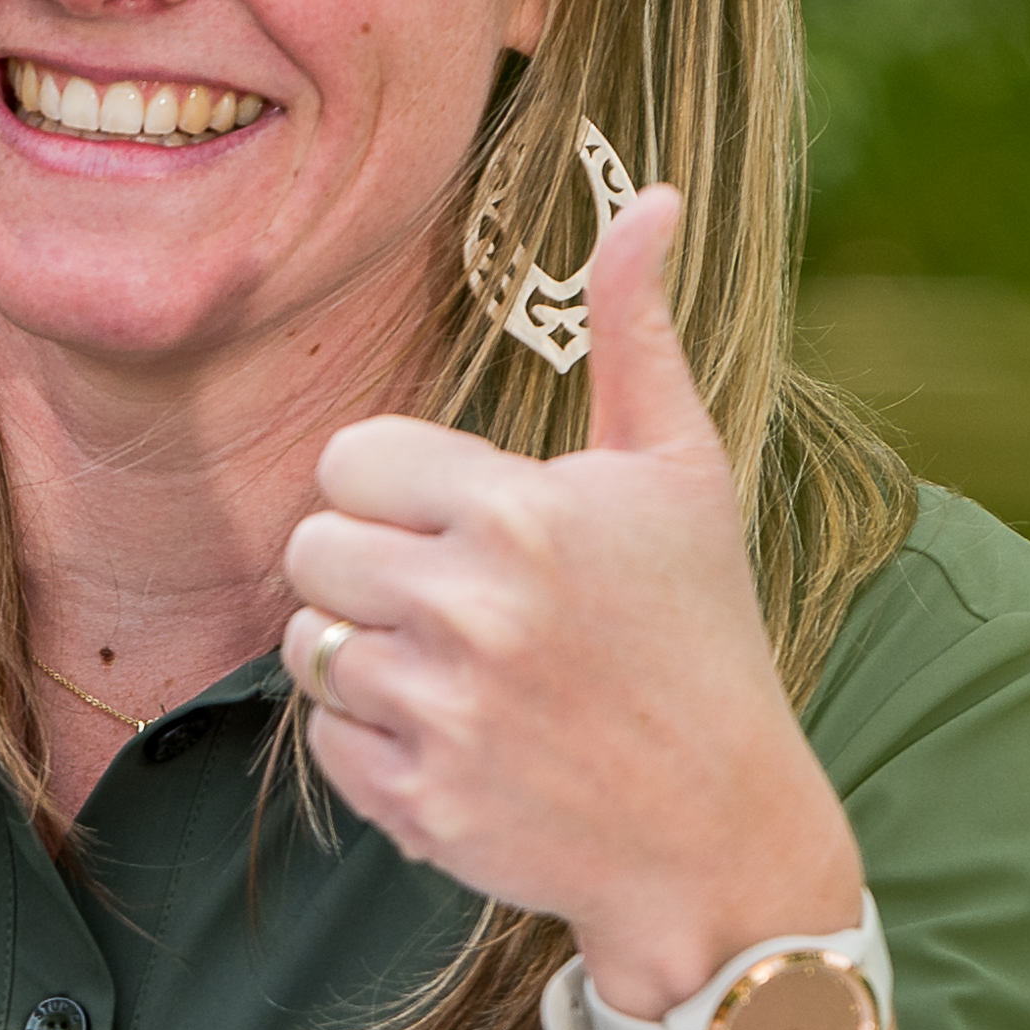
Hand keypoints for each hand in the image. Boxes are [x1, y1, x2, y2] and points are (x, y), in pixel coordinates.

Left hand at [283, 188, 857, 1014]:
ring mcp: (439, 710)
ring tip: (467, 672)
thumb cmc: (701, 635)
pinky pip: (323, 738)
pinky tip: (464, 740)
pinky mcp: (416, 800)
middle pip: (310, 548)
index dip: (396, 490)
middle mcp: (471, 607)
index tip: (460, 522)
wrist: (719, 833)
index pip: (351, 460)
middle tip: (455, 599)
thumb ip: (637, 333)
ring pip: (309, 643)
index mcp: (522, 513)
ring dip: (370, 655)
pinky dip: (376, 743)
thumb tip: (648, 196)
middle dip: (368, 568)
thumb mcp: (681, 474)